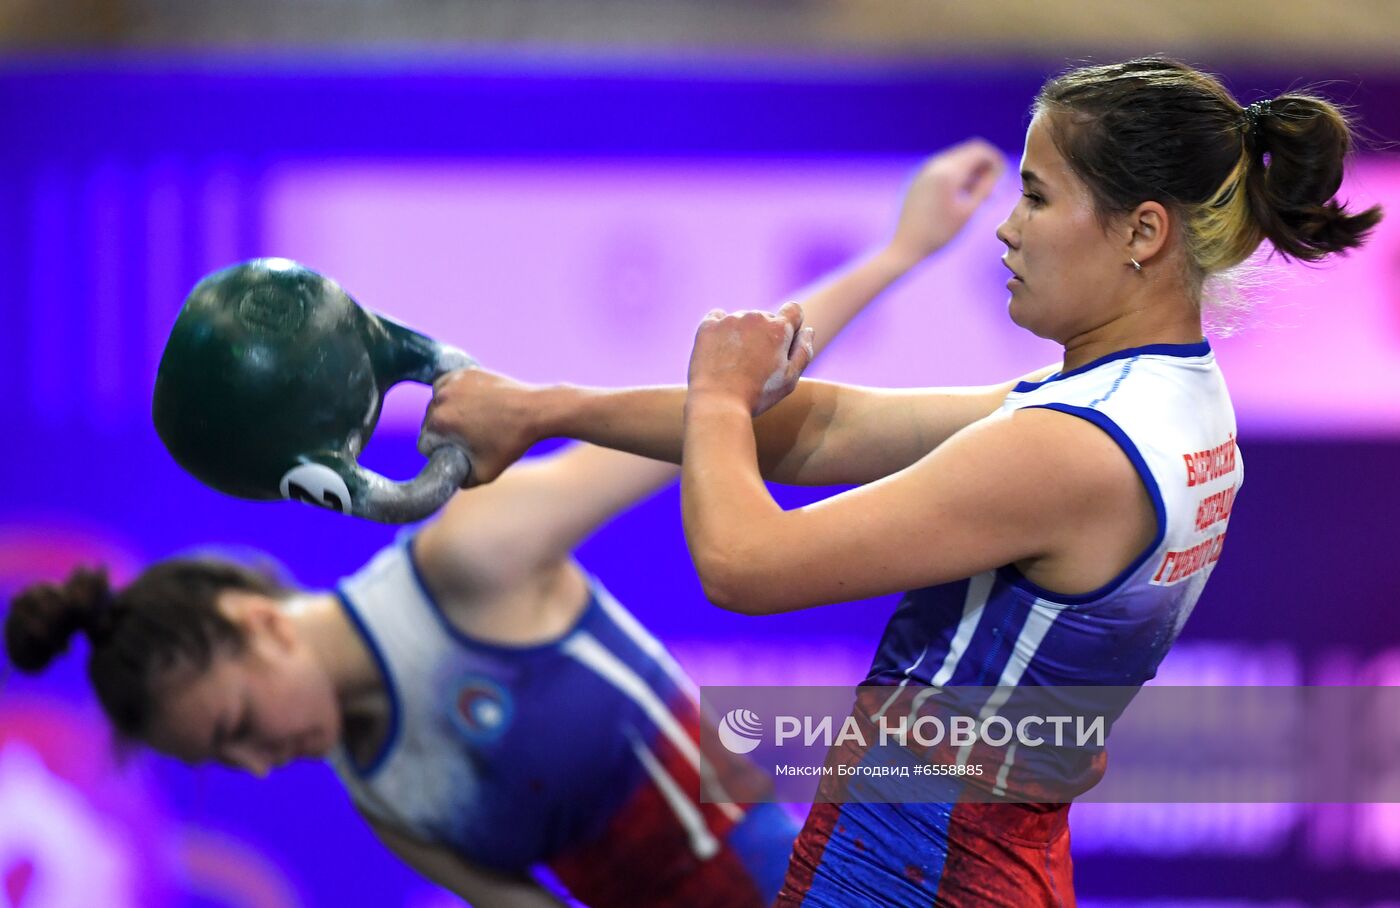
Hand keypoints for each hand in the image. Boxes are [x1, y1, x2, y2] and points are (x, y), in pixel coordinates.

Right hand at [419, 368, 540, 485]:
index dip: (440, 451)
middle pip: (429, 422)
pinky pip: (448, 386)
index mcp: (438, 423)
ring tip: (472, 420)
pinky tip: (471, 403)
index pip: (425, 443)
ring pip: (437, 403)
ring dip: (448, 412)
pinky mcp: (464, 371)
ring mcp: (452, 382)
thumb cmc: (511, 442)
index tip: (458, 450)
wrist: (535, 411)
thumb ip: (461, 481)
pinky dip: (455, 394)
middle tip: (469, 436)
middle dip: (444, 431)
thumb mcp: (484, 474)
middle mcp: (440, 399)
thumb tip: (450, 480)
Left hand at [687, 302, 813, 416]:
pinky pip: (717, 317)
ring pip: (742, 319)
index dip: (792, 325)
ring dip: (742, 333)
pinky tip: (719, 349)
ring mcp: (730, 319)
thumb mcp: (790, 379)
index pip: (794, 310)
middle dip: (764, 334)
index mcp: (779, 329)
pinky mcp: (708, 325)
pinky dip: (720, 328)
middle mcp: (756, 317)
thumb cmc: (757, 394)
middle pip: (766, 317)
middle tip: (755, 363)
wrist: (718, 403)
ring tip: (735, 362)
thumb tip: (808, 330)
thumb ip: (803, 352)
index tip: (782, 343)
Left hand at [886, 138, 1004, 265]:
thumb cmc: (939, 233)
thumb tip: (997, 170)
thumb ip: (985, 188)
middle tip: (991, 190)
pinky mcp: (919, 178)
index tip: (1002, 177)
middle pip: (968, 151)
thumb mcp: (968, 212)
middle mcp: (935, 165)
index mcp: (948, 172)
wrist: (905, 245)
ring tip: (977, 197)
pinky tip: (961, 196)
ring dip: (971, 171)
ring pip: (956, 159)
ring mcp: (925, 170)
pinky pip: (944, 167)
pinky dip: (956, 175)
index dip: (995, 160)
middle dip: (983, 165)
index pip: (980, 150)